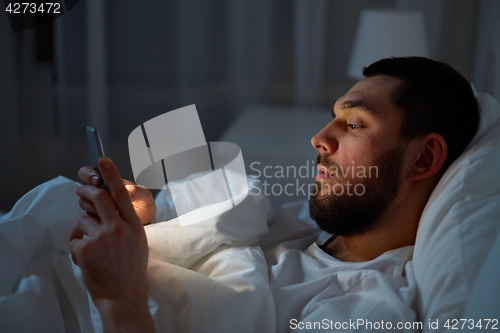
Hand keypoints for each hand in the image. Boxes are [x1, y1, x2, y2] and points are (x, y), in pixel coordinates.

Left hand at [70, 157, 153, 331]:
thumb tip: (107, 206)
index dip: (111, 175)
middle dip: (85, 190)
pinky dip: (77, 246)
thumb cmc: (131, 269)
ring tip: (90, 245)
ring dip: (82, 228)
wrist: (124, 296)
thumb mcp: (138, 241)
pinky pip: (75, 237)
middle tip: (79, 190)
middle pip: (99, 198)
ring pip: (83, 219)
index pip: (122, 193)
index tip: (102, 160)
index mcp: (134, 225)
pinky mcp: (86, 248)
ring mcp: (102, 238)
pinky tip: (86, 258)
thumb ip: (125, 222)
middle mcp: (119, 228)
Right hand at [78, 166, 155, 224]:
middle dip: (88, 191)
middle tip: (99, 195)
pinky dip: (95, 218)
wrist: (143, 224)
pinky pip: (88, 218)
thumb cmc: (143, 206)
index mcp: (109, 182)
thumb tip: (127, 190)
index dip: (90, 174)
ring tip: (111, 210)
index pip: (91, 172)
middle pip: (82, 188)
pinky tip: (107, 220)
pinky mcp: (95, 220)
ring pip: (84, 202)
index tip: (98, 180)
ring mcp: (95, 206)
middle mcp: (99, 192)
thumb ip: (136, 191)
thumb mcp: (144, 196)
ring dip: (94, 205)